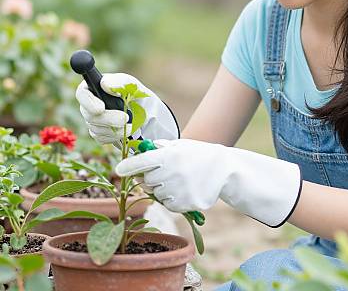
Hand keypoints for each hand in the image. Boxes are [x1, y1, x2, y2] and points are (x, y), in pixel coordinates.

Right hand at [75, 73, 179, 144]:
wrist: (146, 114)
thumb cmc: (137, 95)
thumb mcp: (132, 85)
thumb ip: (120, 82)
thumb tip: (105, 84)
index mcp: (95, 87)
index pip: (82, 93)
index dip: (88, 102)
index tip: (101, 108)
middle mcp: (90, 104)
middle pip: (89, 114)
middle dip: (108, 118)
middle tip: (125, 119)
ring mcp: (92, 120)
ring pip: (95, 128)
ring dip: (115, 128)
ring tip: (132, 125)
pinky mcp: (98, 133)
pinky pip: (101, 138)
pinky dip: (115, 136)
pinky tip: (125, 131)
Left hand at [115, 139, 302, 227]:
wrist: (225, 170)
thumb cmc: (199, 154)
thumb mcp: (181, 145)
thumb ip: (160, 148)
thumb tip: (139, 149)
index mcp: (168, 156)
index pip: (140, 163)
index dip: (127, 166)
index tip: (119, 169)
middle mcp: (170, 174)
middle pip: (145, 181)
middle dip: (149, 178)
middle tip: (161, 172)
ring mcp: (177, 190)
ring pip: (156, 194)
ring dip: (162, 188)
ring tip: (179, 179)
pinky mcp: (184, 205)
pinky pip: (168, 205)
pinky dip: (172, 199)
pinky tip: (185, 188)